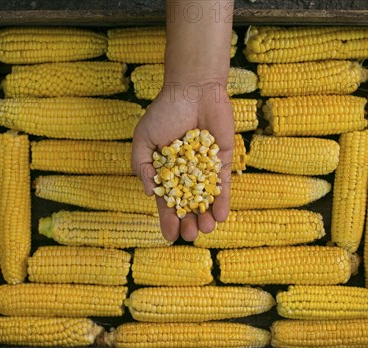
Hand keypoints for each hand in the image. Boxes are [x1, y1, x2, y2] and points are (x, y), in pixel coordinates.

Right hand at [132, 82, 233, 241]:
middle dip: (188, 222)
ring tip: (205, 229)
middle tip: (189, 235)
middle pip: (189, 204)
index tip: (170, 236)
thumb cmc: (165, 111)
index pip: (168, 201)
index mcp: (167, 171)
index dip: (168, 219)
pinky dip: (222, 201)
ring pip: (207, 199)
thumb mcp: (144, 139)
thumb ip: (143, 166)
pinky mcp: (222, 161)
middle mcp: (187, 173)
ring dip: (206, 216)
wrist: (193, 90)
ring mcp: (206, 168)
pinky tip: (220, 217)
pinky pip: (223, 185)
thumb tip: (151, 194)